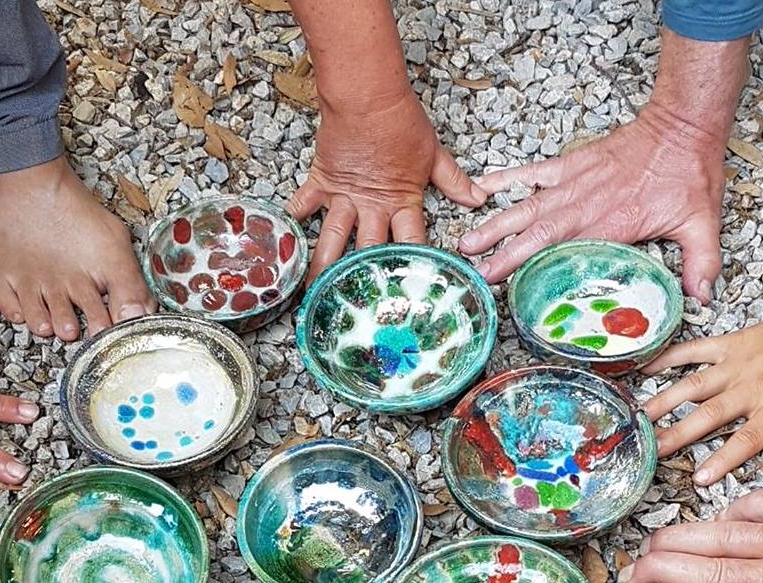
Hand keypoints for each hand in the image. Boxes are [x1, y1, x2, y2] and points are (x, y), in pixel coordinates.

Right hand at [288, 91, 485, 278]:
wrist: (367, 95)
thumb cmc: (401, 120)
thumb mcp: (433, 153)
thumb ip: (453, 180)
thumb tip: (477, 197)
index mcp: (401, 202)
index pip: (411, 242)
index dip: (413, 267)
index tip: (413, 294)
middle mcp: (371, 207)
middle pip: (367, 251)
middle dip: (362, 281)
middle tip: (357, 307)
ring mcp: (343, 197)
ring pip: (332, 239)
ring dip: (323, 267)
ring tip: (315, 293)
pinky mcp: (322, 181)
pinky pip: (303, 205)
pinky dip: (292, 221)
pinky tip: (284, 244)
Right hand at [458, 103, 722, 294]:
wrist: (683, 125)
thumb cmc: (689, 174)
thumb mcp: (702, 223)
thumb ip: (701, 262)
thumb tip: (702, 298)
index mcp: (609, 225)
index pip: (563, 253)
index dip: (534, 270)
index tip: (509, 288)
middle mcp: (585, 205)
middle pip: (535, 232)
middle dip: (503, 252)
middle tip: (476, 271)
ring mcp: (574, 183)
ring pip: (527, 206)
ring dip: (495, 224)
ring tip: (466, 242)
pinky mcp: (572, 164)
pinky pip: (533, 173)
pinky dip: (507, 179)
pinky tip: (482, 190)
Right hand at [642, 303, 762, 485]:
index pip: (746, 439)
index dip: (723, 459)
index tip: (700, 478)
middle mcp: (751, 387)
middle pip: (709, 415)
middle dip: (678, 434)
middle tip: (652, 450)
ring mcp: (737, 364)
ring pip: (694, 385)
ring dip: (665, 401)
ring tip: (639, 418)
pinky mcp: (731, 345)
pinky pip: (695, 350)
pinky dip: (669, 358)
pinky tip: (645, 368)